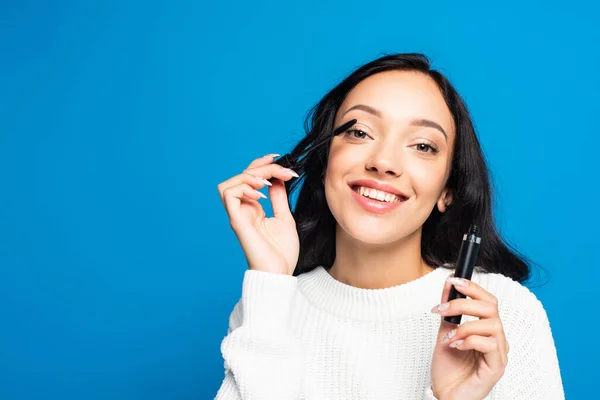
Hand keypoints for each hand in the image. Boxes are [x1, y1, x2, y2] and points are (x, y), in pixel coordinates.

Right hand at [217, 154, 299, 274]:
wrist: (280, 272)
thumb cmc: (281, 252)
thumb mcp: (285, 217)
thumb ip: (278, 198)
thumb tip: (276, 180)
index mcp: (253, 208)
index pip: (249, 178)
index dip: (261, 164)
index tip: (278, 158)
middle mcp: (242, 210)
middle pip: (242, 176)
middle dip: (263, 167)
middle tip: (284, 172)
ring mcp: (238, 215)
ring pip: (229, 184)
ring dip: (249, 176)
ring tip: (268, 182)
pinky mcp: (237, 221)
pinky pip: (229, 195)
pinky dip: (243, 188)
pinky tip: (260, 194)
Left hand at [429, 276, 509, 399]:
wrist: (445, 395)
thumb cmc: (448, 369)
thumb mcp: (445, 333)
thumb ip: (448, 311)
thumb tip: (448, 285)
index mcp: (487, 330)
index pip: (488, 301)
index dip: (473, 288)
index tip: (453, 281)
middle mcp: (497, 339)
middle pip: (491, 308)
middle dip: (463, 303)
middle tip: (441, 309)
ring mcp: (499, 353)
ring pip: (491, 324)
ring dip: (464, 326)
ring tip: (449, 337)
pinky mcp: (497, 367)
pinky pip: (489, 344)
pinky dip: (468, 341)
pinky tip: (455, 346)